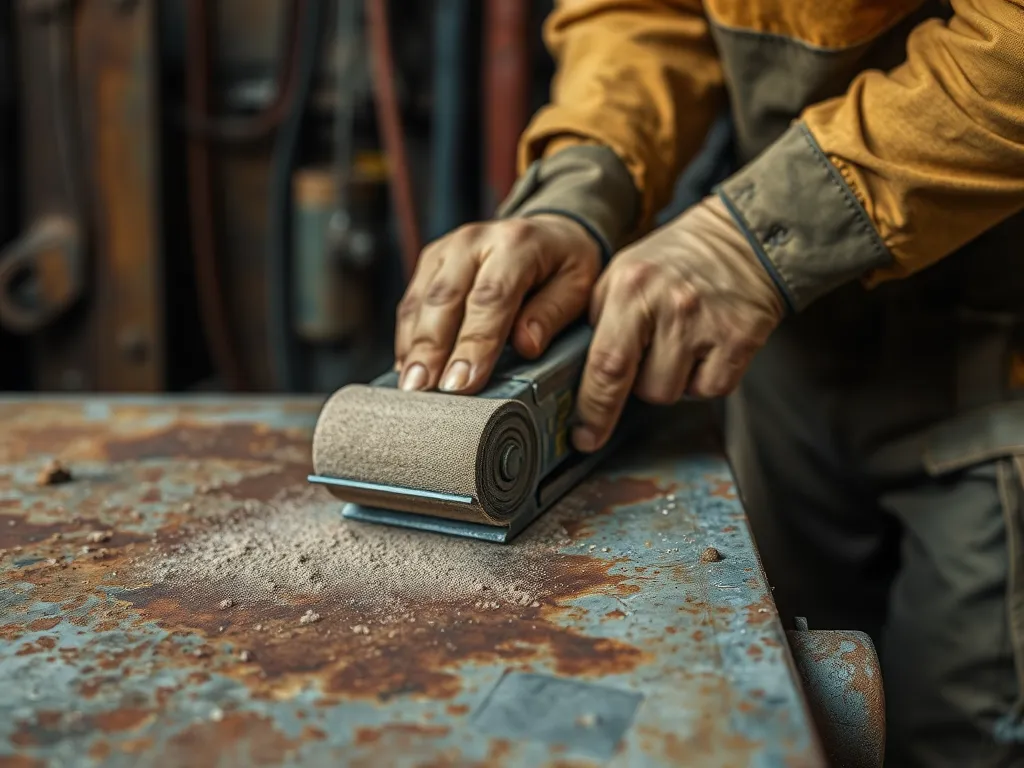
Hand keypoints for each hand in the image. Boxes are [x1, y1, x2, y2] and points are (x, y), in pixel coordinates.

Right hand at [395, 215, 601, 392]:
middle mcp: (474, 240)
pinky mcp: (430, 262)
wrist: (547, 232)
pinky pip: (411, 302)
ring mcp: (446, 249)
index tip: (462, 383)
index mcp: (516, 244)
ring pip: (421, 301)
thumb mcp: (578, 286)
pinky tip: (407, 368)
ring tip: (410, 387)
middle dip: (431, 350)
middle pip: (445, 299)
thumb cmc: (563, 265)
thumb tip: (526, 345)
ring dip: (412, 347)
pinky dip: (407, 338)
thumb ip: (552, 314)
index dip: (474, 343)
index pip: (490, 299)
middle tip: (422, 390)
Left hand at [572, 195, 784, 451]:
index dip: (592, 409)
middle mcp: (670, 306)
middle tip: (633, 377)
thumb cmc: (676, 258)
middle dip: (629, 395)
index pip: (605, 364)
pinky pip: (710, 389)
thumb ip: (600, 315)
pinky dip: (702, 380)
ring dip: (668, 380)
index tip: (584, 436)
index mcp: (631, 287)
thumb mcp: (624, 271)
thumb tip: (578, 370)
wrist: (742, 237)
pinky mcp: (741, 339)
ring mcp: (708, 325)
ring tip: (675, 345)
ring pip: (673, 393)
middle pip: (643, 388)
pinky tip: (702, 350)